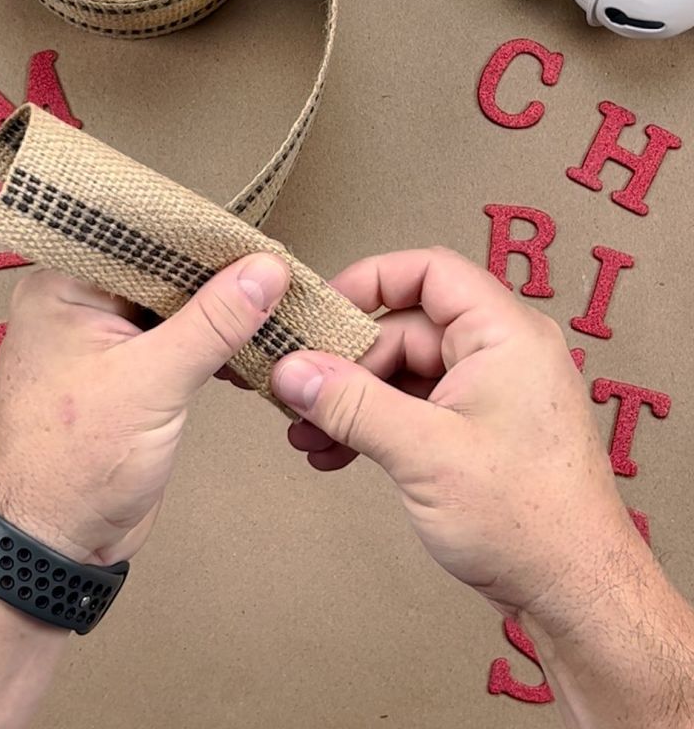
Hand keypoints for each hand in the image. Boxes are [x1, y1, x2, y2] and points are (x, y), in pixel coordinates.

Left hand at [0, 253, 289, 564]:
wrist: (55, 542)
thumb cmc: (74, 465)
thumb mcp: (152, 382)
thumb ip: (212, 322)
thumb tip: (264, 271)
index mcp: (63, 288)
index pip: (140, 239)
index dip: (200, 236)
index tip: (255, 236)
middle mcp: (81, 306)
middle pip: (162, 272)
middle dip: (218, 274)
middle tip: (276, 268)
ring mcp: (106, 341)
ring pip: (175, 308)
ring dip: (221, 312)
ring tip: (275, 302)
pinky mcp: (130, 373)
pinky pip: (178, 341)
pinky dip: (213, 343)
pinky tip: (251, 343)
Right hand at [271, 248, 637, 616]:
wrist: (570, 591)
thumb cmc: (525, 518)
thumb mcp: (424, 452)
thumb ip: (352, 404)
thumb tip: (292, 371)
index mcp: (503, 334)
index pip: (429, 272)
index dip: (369, 281)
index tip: (320, 311)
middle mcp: (496, 353)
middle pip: (403, 330)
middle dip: (345, 364)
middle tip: (297, 392)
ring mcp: (484, 392)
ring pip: (401, 374)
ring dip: (351, 401)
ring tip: (307, 433)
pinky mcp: (472, 428)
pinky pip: (411, 408)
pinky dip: (372, 425)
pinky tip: (334, 453)